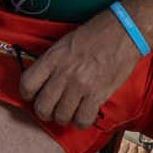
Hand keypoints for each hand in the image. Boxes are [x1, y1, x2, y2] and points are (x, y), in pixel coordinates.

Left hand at [19, 10, 140, 129]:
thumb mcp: (66, 42)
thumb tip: (43, 81)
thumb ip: (52, 62)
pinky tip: (84, 114)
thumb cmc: (96, 33)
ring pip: (61, 117)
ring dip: (64, 117)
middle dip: (45, 112)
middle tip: (52, 108)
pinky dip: (81, 121)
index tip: (34, 96)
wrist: (124, 31)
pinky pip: (82, 120)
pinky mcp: (98, 95)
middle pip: (42, 107)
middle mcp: (63, 73)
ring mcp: (80, 86)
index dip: (28, 95)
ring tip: (70, 111)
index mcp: (53, 57)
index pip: (27, 84)